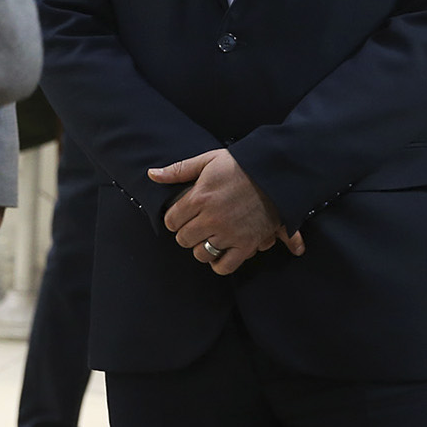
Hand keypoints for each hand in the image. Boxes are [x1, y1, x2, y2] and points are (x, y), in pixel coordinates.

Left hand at [149, 149, 305, 275]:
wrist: (274, 172)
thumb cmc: (241, 165)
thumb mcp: (208, 160)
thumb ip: (178, 170)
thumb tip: (152, 174)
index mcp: (200, 197)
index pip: (172, 221)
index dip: (175, 219)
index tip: (183, 215)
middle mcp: (211, 218)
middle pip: (184, 239)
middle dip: (187, 233)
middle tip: (197, 225)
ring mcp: (229, 233)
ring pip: (201, 254)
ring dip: (202, 247)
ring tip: (209, 237)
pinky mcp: (246, 244)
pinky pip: (224, 266)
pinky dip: (219, 263)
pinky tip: (220, 252)